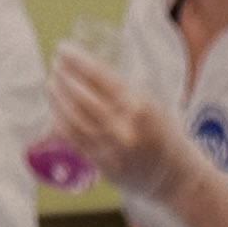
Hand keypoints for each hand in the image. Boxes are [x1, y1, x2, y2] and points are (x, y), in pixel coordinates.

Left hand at [48, 44, 227, 226]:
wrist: (175, 176)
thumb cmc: (163, 134)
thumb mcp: (149, 103)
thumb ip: (120, 88)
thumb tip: (89, 64)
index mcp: (139, 107)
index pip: (100, 77)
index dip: (78, 61)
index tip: (64, 49)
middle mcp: (123, 128)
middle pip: (83, 97)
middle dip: (65, 78)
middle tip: (55, 65)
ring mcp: (112, 150)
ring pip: (74, 119)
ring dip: (58, 99)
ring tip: (51, 85)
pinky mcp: (103, 166)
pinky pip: (75, 141)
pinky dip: (61, 124)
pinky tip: (55, 111)